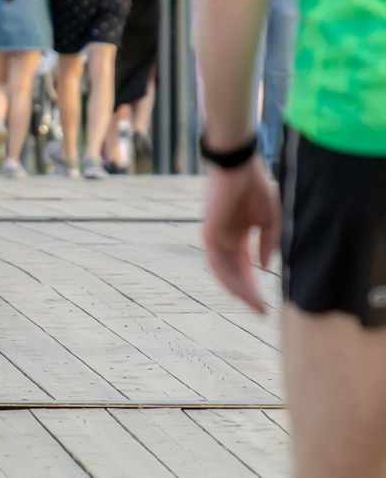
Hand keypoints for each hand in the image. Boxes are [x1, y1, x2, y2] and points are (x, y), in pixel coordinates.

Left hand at [203, 158, 280, 313]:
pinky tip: (241, 290)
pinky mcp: (209, 233)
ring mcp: (216, 238)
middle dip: (248, 293)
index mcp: (239, 236)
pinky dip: (227, 277)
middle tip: (261, 311)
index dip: (255, 286)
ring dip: (239, 290)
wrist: (239, 166)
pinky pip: (216, 262)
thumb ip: (268, 243)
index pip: (246, 268)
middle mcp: (225, 240)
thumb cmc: (255, 188)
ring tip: (254, 305)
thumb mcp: (270, 220)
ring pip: (225, 272)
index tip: (267, 304)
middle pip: (235, 274)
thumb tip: (264, 268)